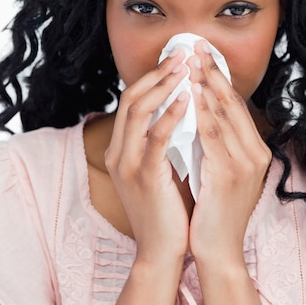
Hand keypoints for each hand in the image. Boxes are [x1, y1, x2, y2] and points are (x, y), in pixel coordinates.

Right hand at [105, 51, 189, 265]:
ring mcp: (127, 164)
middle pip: (131, 98)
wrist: (163, 251)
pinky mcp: (144, 176)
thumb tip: (185, 110)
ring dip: (163, 85)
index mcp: (121, 150)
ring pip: (138, 111)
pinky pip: (156, 137)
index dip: (152, 77)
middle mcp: (118, 153)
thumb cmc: (169, 208)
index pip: (132, 102)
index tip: (176, 60)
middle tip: (181, 53)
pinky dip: (170, 114)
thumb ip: (165, 141)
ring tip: (186, 68)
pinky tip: (187, 99)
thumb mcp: (162, 168)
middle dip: (157, 73)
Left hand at [187, 41, 271, 265]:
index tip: (202, 55)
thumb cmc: (215, 209)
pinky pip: (212, 137)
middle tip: (195, 47)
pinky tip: (187, 98)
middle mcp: (255, 153)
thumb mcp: (220, 169)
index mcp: (255, 150)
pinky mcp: (230, 175)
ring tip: (188, 64)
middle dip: (211, 72)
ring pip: (223, 115)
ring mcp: (245, 164)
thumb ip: (216, 143)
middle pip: (232, 103)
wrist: (218, 249)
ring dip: (204, 87)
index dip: (218, 77)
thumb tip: (198, 109)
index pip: (236, 105)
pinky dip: (200, 114)